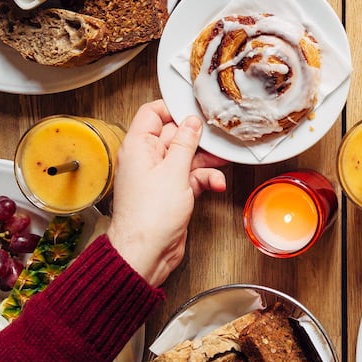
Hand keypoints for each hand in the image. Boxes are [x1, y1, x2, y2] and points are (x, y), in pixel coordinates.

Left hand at [107, 101, 226, 286]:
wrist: (146, 253)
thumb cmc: (149, 216)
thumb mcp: (174, 172)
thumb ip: (185, 143)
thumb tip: (192, 122)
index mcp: (139, 146)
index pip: (152, 114)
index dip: (173, 109)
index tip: (195, 110)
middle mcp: (147, 158)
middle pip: (175, 135)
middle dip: (198, 139)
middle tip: (217, 139)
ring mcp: (160, 176)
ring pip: (187, 157)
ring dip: (206, 161)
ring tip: (222, 162)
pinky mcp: (172, 191)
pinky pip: (191, 177)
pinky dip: (205, 179)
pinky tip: (216, 184)